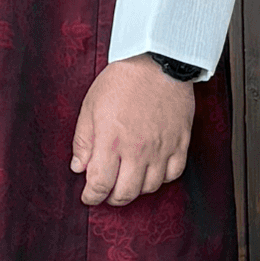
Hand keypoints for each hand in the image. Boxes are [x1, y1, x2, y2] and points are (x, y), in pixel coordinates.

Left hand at [71, 55, 195, 207]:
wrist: (157, 62)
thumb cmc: (121, 81)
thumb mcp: (90, 107)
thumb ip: (83, 141)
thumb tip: (78, 168)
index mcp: (111, 140)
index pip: (100, 183)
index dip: (92, 196)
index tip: (89, 197)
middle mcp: (137, 149)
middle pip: (126, 192)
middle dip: (112, 198)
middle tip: (106, 193)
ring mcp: (162, 147)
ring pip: (150, 187)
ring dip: (136, 189)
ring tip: (127, 180)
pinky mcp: (180, 142)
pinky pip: (173, 174)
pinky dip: (161, 179)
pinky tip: (151, 172)